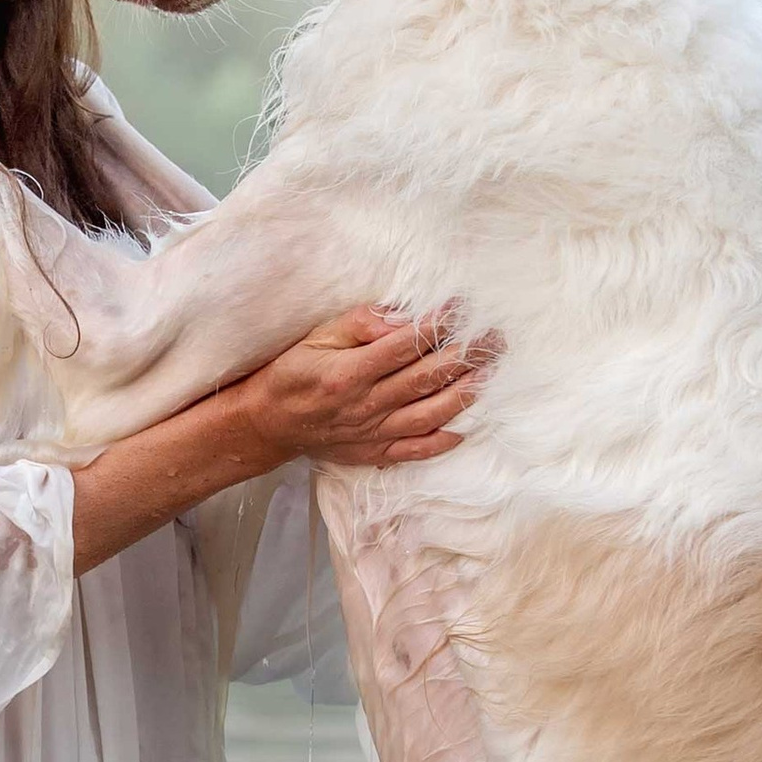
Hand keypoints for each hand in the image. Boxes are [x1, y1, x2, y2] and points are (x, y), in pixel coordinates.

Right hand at [227, 307, 496, 470]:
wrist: (268, 423)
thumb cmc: (292, 373)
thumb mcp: (315, 338)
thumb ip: (357, 324)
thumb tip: (400, 317)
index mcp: (347, 374)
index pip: (402, 347)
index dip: (435, 327)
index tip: (461, 308)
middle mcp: (364, 406)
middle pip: (424, 379)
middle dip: (464, 356)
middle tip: (493, 339)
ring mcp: (371, 433)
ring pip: (428, 414)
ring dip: (464, 395)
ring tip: (490, 374)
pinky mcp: (373, 453)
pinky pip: (413, 451)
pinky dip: (440, 442)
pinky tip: (464, 429)